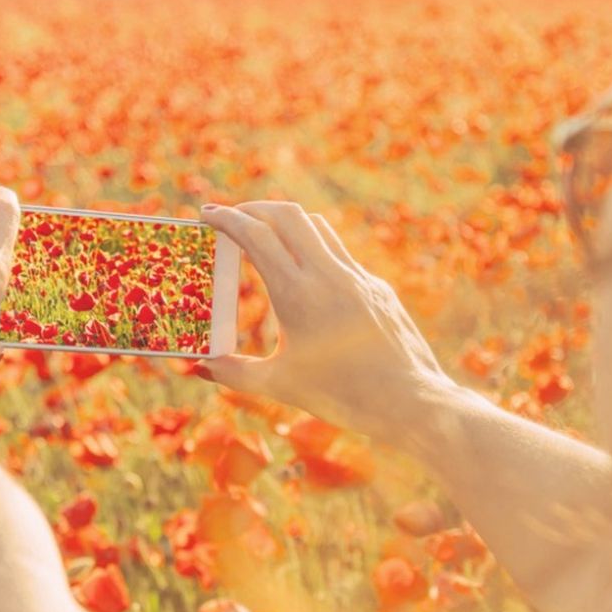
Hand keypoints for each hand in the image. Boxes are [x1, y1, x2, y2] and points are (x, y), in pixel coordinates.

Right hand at [199, 202, 455, 445]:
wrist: (410, 401)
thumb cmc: (342, 397)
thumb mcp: (280, 385)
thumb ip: (235, 373)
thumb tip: (200, 367)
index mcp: (297, 293)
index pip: (256, 235)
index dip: (227, 218)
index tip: (207, 213)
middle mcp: (328, 274)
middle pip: (285, 214)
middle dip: (253, 209)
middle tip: (232, 219)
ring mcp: (357, 276)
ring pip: (316, 227)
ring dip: (285, 223)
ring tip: (265, 237)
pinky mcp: (377, 287)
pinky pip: (339, 254)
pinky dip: (312, 249)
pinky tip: (304, 275)